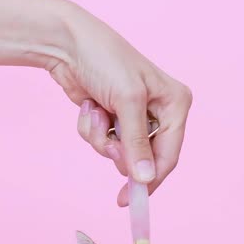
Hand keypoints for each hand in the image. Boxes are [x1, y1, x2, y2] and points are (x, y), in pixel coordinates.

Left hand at [48, 4, 192, 205]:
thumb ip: (137, 144)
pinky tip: (89, 106)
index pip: (169, 154)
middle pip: (143, 158)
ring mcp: (133, 116)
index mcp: (175, 104)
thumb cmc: (105, 59)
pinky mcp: (112, 118)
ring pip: (118, 152)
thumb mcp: (127, 101)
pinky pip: (102, 141)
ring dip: (101, 137)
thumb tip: (146, 179)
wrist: (68, 44)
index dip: (150, 180)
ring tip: (97, 111)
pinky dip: (91, 128)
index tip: (130, 200)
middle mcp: (158, 112)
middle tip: (109, 139)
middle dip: (119, 151)